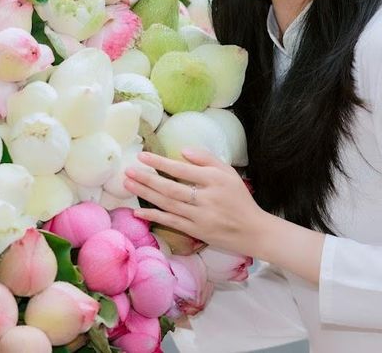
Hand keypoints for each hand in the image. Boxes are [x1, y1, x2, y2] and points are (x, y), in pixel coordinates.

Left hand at [125, 148, 269, 257]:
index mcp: (215, 180)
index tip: (143, 156)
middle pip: (171, 188)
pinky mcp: (197, 231)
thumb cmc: (239, 198)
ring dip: (146, 195)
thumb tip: (182, 151)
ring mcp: (201, 217)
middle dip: (147, 179)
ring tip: (128, 185)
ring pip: (168, 204)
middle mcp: (207, 198)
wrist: (253, 230)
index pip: (183, 170)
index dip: (161, 162)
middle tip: (128, 171)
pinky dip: (155, 216)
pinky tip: (139, 212)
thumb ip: (207, 159)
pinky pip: (172, 222)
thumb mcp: (229, 172)